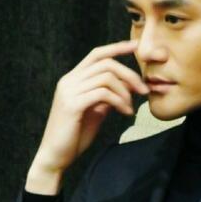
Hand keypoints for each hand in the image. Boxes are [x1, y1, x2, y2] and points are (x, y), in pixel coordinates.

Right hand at [32, 39, 148, 175]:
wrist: (56, 156)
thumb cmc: (75, 135)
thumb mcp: (96, 111)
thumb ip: (108, 96)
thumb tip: (128, 86)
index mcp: (72, 80)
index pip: (96, 55)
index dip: (117, 48)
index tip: (135, 46)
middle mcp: (68, 81)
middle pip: (106, 63)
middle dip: (129, 74)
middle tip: (144, 90)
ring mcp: (69, 92)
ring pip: (106, 77)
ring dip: (125, 92)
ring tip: (131, 108)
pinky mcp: (72, 105)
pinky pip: (103, 93)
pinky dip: (120, 101)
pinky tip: (125, 112)